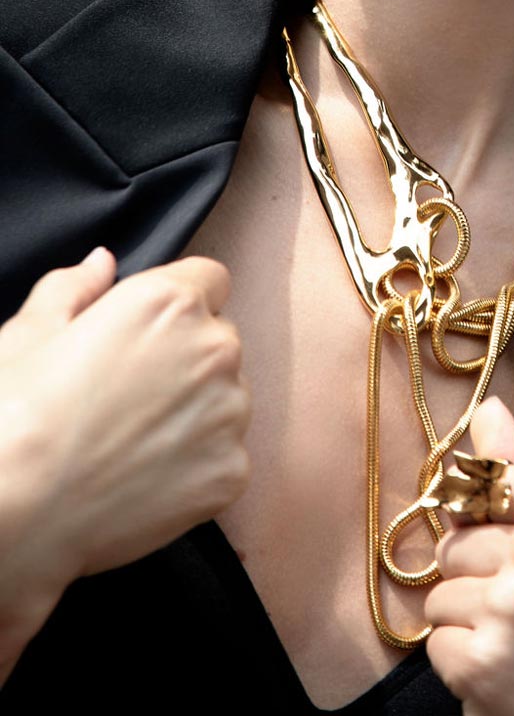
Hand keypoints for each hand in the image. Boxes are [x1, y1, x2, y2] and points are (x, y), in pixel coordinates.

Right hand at [0, 248, 249, 670]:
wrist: (16, 512)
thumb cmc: (14, 416)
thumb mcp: (29, 333)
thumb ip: (75, 287)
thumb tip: (102, 262)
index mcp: (169, 302)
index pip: (209, 280)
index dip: (178, 304)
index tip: (147, 334)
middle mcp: (213, 348)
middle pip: (219, 340)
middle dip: (187, 358)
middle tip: (130, 396)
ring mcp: (228, 413)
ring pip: (228, 398)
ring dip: (197, 412)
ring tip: (133, 442)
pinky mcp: (231, 471)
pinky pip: (226, 456)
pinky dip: (197, 466)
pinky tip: (145, 479)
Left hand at [424, 398, 513, 715]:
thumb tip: (485, 408)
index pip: (492, 483)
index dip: (488, 521)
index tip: (501, 547)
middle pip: (457, 543)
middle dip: (477, 579)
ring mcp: (510, 608)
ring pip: (441, 595)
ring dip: (468, 625)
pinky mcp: (484, 663)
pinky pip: (437, 645)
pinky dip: (463, 667)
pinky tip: (507, 676)